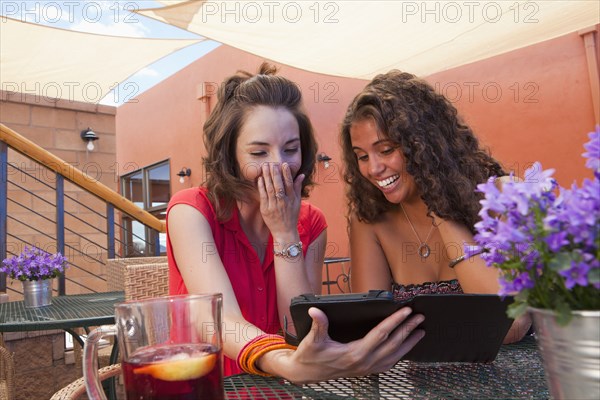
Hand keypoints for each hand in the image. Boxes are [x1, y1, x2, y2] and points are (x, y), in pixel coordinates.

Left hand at [257, 163, 303, 239]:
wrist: (285, 232)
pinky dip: (261, 186)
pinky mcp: (266, 209)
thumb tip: (301, 175)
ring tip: (264, 167)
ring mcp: (274, 206)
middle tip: (271, 163)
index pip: (289, 184)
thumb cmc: (291, 216)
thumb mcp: (297, 202)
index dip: (286, 174)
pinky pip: (263, 196)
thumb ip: (298, 188)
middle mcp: (283, 202)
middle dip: (275, 173)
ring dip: (267, 176)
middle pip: (279, 185)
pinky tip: (260, 178)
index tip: (283, 164)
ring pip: (270, 188)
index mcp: (292, 199)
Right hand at [269, 307, 424, 382]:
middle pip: (392, 345)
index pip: (380, 335)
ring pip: (394, 356)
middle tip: (420, 318)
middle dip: (408, 330)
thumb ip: (318, 325)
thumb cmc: (309, 356)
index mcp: (354, 354)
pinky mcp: (365, 371)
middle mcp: (363, 363)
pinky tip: (405, 348)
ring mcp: (366, 369)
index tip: (406, 312)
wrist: (305, 373)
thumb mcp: (312, 340)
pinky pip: (388, 363)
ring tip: (420, 332)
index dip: (394, 322)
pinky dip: (399, 355)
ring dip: (408, 344)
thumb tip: (315, 310)